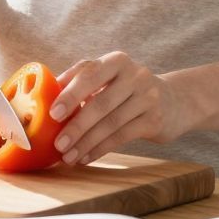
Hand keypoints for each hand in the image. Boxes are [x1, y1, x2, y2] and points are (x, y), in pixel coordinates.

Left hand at [48, 52, 191, 164]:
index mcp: (116, 61)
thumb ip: (81, 81)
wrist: (175, 101)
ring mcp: (148, 97)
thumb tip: (44, 95)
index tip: (53, 113)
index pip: (89, 73)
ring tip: (68, 156)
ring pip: (111, 123)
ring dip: (86, 142)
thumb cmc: (128, 90)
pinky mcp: (155, 120)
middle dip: (76, 125)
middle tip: (58, 143)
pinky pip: (122, 136)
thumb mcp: (109, 78)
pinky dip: (101, 149)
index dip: (70, 93)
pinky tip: (85, 157)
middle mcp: (134, 75)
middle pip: (100, 102)